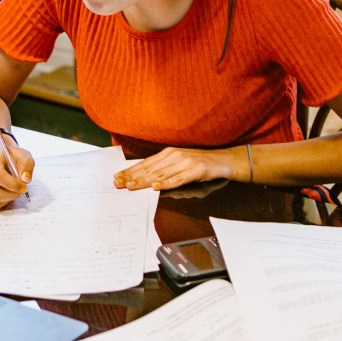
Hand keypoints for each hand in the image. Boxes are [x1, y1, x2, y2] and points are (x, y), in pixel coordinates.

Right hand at [0, 145, 33, 209]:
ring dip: (8, 199)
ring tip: (13, 190)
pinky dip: (3, 202)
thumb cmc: (12, 158)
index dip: (12, 184)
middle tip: (21, 190)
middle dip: (12, 194)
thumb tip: (25, 179)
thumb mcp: (23, 155)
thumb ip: (26, 164)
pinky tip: (6, 193)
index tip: (24, 188)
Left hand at [114, 146, 242, 190]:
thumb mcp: (179, 163)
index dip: (131, 170)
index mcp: (168, 153)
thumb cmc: (200, 163)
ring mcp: (185, 163)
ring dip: (144, 181)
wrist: (223, 160)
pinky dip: (166, 183)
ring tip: (130, 186)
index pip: (146, 163)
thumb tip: (147, 178)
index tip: (118, 176)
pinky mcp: (195, 171)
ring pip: (160, 174)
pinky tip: (156, 187)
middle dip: (132, 176)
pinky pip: (178, 179)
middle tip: (118, 183)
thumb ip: (164, 169)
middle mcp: (174, 156)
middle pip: (150, 168)